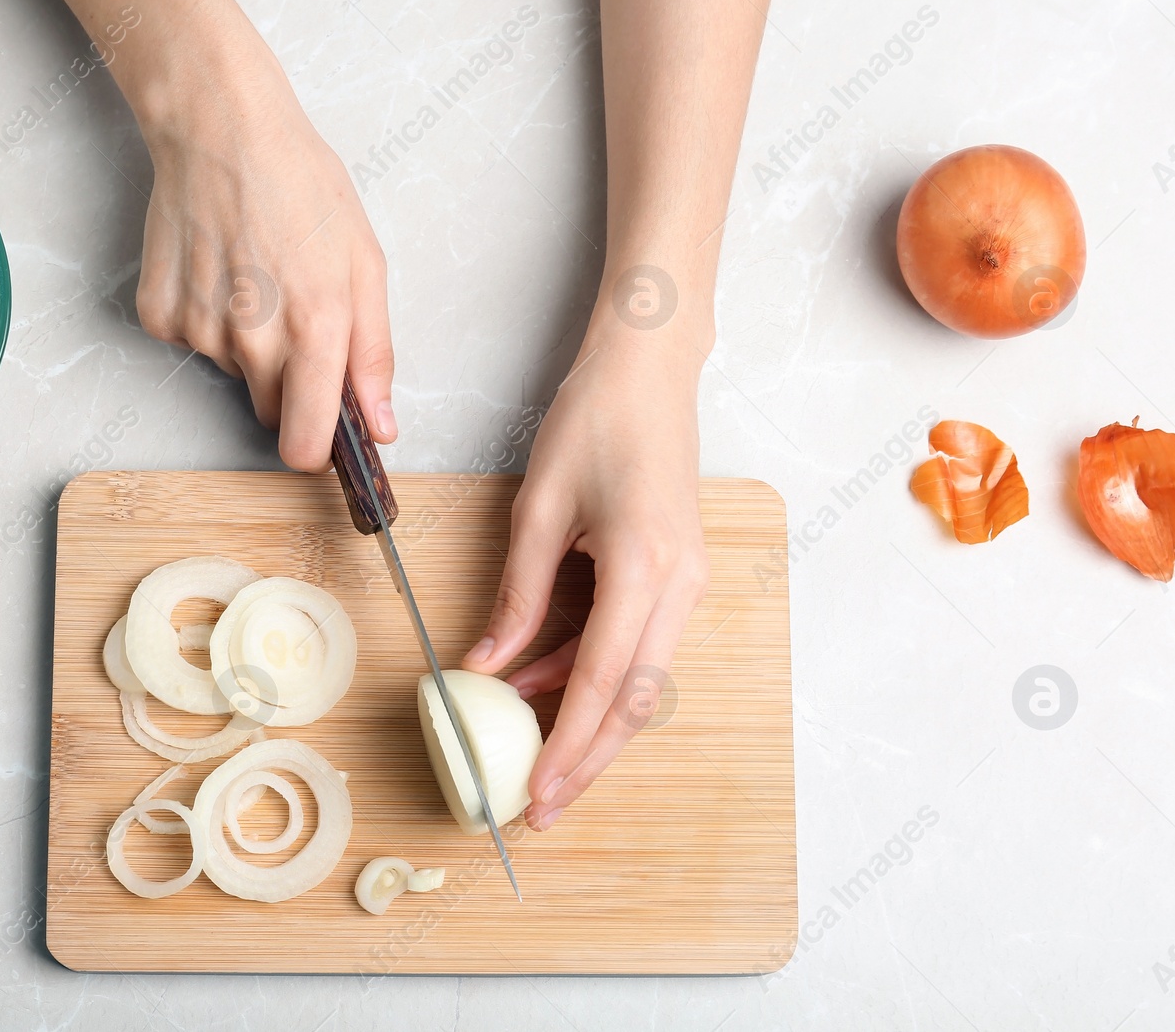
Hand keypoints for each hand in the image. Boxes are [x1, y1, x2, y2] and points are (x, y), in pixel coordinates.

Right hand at [125, 0, 393, 469]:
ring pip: (233, 373)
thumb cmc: (301, 186)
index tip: (324, 432)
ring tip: (256, 275)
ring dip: (247, 343)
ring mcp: (200, 330)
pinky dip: (205, 319)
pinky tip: (217, 270)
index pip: (305, 445)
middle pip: (271, 411)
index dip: (317, 446)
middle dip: (288, 383)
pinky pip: (190, 345)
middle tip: (294, 316)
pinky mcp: (160, 315)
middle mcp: (253, 338)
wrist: (220, 130)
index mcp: (315, 329)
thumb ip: (374, 355)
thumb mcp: (365, 264)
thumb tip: (380, 427)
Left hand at [462, 318, 708, 830]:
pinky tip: (542, 678)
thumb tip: (486, 664)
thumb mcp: (539, 509)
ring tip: (526, 741)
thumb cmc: (594, 421)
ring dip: (586, 714)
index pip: (604, 683)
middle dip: (587, 758)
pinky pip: (638, 643)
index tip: (537, 791)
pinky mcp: (678, 573)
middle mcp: (680, 586)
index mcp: (646, 569)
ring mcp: (687, 582)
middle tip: (542, 805)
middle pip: (636, 701)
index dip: (568, 745)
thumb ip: (519, 595)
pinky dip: (594, 671)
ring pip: (641, 679)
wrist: (648, 369)